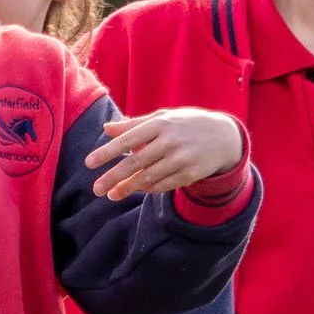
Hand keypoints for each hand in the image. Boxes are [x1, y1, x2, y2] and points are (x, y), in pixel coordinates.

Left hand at [86, 109, 244, 200]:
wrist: (223, 136)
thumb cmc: (185, 124)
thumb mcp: (162, 118)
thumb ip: (133, 124)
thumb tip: (106, 129)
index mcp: (160, 124)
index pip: (128, 139)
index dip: (108, 152)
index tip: (89, 163)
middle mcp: (170, 141)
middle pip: (136, 162)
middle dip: (113, 177)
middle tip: (95, 188)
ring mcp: (181, 159)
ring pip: (149, 177)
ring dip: (128, 188)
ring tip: (110, 195)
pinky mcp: (190, 174)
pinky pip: (163, 185)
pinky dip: (148, 188)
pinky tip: (137, 189)